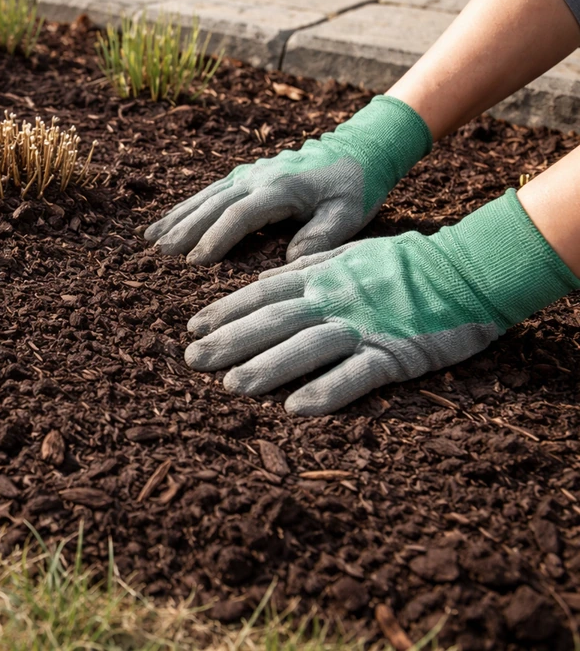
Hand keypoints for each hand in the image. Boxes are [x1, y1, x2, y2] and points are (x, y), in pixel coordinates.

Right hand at [144, 95, 431, 264]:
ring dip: (178, 218)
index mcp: (281, 189)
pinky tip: (167, 221)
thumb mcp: (349, 215)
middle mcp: (258, 177)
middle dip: (185, 229)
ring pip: (206, 197)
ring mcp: (249, 173)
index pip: (241, 215)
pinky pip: (210, 192)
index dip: (217, 238)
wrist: (361, 148)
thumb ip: (321, 237)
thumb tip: (290, 261)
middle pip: (214, 204)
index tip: (194, 262)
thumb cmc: (356, 187)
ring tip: (151, 239)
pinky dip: (185, 207)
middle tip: (158, 254)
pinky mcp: (246, 175)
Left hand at [184, 191, 579, 414]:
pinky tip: (297, 409)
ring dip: (267, 367)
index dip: (225, 310)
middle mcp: (336, 298)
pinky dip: (327, 391)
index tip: (193, 327)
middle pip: (273, 320)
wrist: (470, 269)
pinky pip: (357, 374)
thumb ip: (306, 269)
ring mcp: (365, 325)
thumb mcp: (349, 253)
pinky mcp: (396, 352)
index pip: (263, 293)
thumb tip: (262, 279)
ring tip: (231, 386)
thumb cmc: (408, 264)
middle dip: (230, 340)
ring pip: (307, 346)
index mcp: (323, 275)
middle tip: (192, 360)